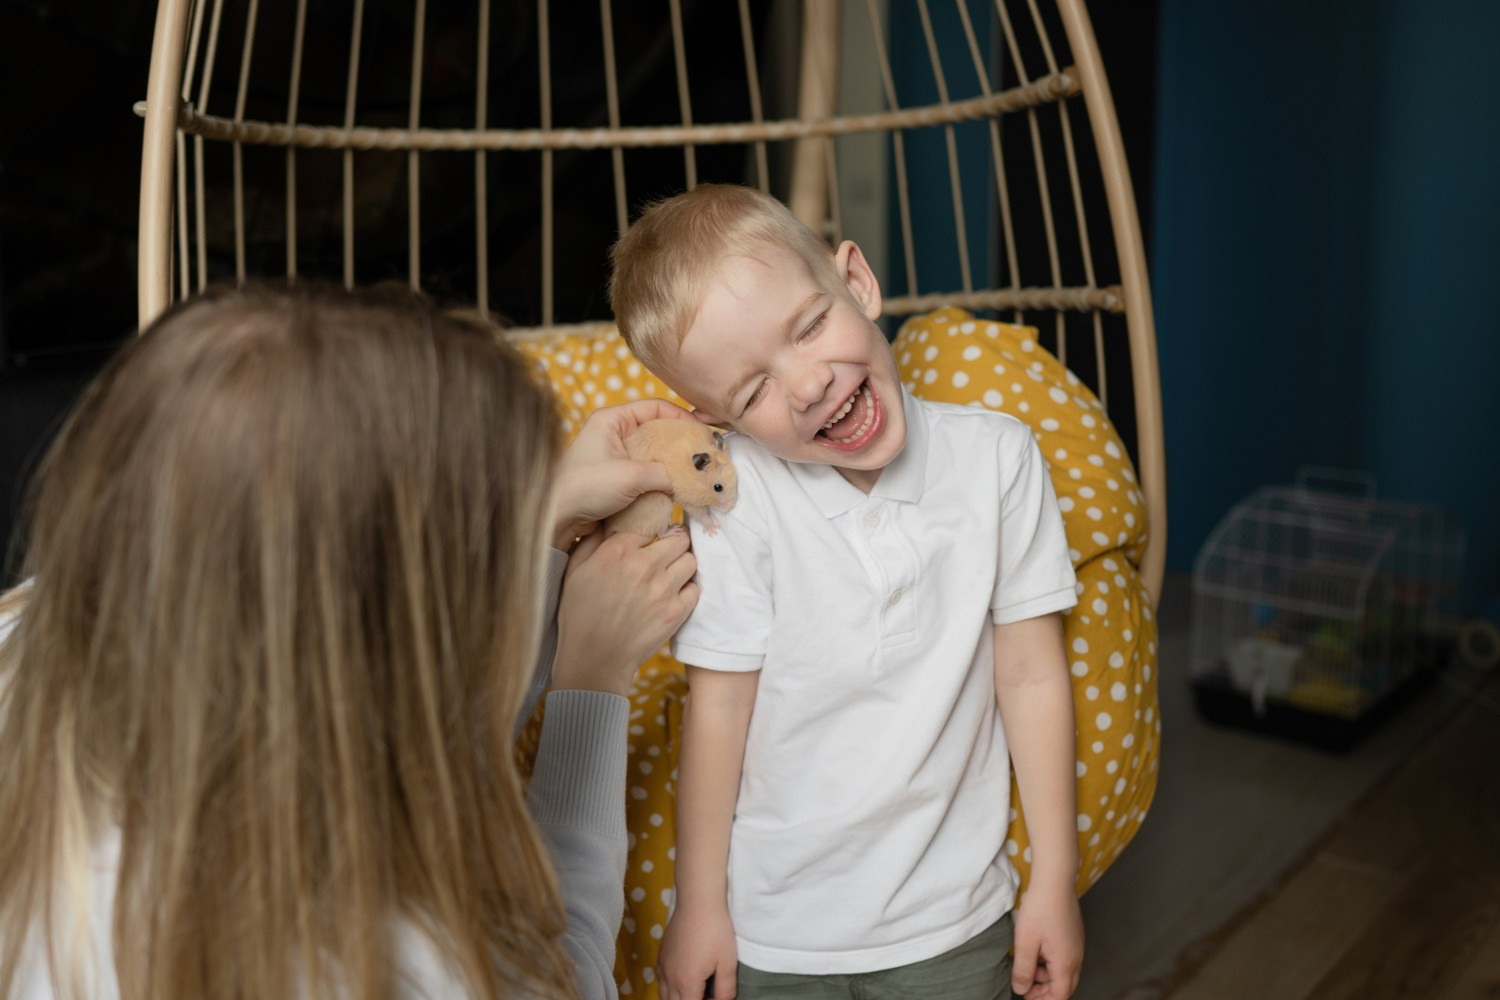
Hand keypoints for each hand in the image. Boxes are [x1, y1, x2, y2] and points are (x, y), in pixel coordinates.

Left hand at [552, 400, 698, 547]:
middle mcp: (613, 434)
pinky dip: (661, 480)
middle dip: (680, 444)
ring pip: (653, 455)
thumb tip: (687, 479)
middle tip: (704, 456)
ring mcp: (614, 457)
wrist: (556, 518)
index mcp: (611, 420)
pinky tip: (676, 489)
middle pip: (656, 431)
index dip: (681, 417)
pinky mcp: (616, 478)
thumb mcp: (631, 475)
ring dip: (672, 465)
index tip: (702, 432)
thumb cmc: (586, 487)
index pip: (654, 407)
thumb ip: (665, 473)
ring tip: (695, 474)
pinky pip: (645, 474)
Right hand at [552, 527, 699, 695]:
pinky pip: (695, 588)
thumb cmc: (579, 615)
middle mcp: (643, 566)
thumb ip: (591, 542)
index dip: (653, 530)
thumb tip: (606, 522)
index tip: (653, 537)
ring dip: (682, 565)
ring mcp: (662, 590)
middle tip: (667, 552)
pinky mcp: (675, 612)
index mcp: (617, 552)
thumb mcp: (574, 572)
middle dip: (674, 543)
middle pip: (679, 538)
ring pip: (690, 560)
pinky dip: (687, 589)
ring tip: (670, 574)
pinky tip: (673, 594)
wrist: (594, 659)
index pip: (651, 524)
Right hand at [658, 901, 738, 999]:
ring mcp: (662, 966)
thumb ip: (725, 989)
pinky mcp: (660, 955)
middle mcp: (670, 978)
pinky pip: (660, 981)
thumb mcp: (727, 963)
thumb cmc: (716, 931)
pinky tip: (683, 977)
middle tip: (707, 995)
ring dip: (678, 998)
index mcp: (687, 982)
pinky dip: (669, 988)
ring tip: (695, 990)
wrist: (698, 902)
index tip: (715, 997)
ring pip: (663, 995)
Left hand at [1012, 880, 1083, 998]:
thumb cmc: (1039, 910)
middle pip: (1066, 986)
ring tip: (1029, 968)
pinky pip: (1066, 958)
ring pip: (1066, 972)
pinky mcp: (1074, 935)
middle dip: (1046, 992)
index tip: (1026, 996)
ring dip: (1048, 977)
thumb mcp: (1025, 942)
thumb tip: (1021, 990)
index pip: (1060, 995)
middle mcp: (1076, 957)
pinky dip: (1052, 963)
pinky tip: (1037, 952)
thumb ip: (1023, 969)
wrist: (1054, 882)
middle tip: (1026, 988)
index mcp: (1066, 963)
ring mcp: (1077, 946)